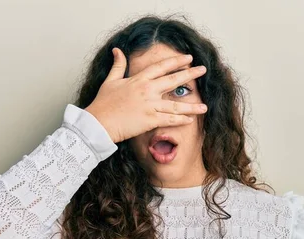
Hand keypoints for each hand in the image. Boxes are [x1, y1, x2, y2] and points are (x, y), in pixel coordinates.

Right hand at [84, 48, 207, 143]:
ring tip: (205, 106)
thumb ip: (118, 66)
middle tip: (203, 70)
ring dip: (191, 106)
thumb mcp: (110, 81)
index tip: (188, 58)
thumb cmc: (103, 103)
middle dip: (190, 74)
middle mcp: (147, 91)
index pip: (161, 67)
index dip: (176, 61)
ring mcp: (149, 106)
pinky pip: (169, 120)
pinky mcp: (149, 120)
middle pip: (173, 80)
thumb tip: (117, 51)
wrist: (98, 122)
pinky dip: (180, 120)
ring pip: (175, 105)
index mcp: (139, 80)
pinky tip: (190, 120)